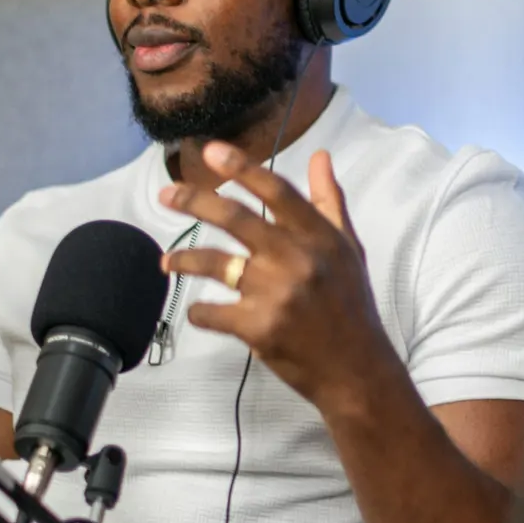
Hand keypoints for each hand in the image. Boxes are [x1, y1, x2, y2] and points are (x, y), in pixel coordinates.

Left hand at [158, 141, 399, 408]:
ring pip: (215, 263)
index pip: (275, 190)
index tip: (210, 152)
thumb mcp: (347, 249)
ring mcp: (276, 294)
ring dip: (183, 260)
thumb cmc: (351, 306)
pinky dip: (200, 313)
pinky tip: (198, 312)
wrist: (357, 371)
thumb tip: (320, 156)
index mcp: (319, 237)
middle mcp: (296, 258)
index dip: (240, 167)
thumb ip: (329, 201)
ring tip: (166, 262)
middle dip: (193, 201)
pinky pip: (212, 312)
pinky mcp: (259, 328)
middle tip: (166, 196)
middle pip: (234, 217)